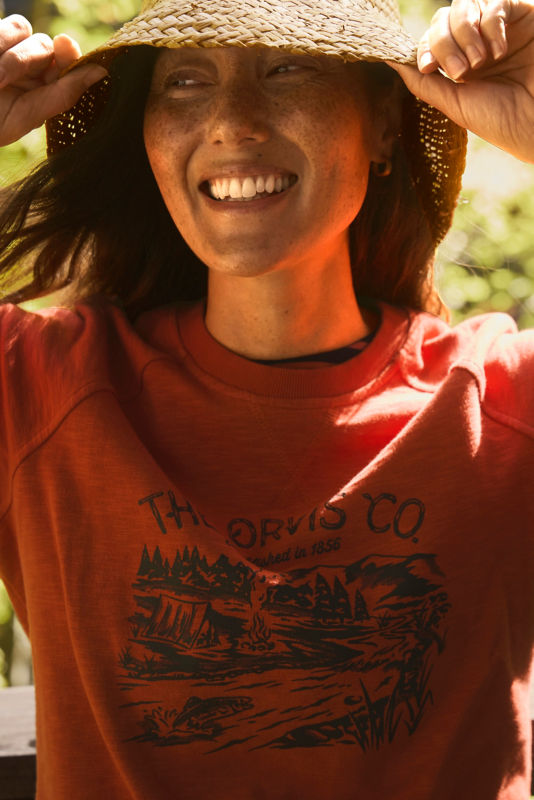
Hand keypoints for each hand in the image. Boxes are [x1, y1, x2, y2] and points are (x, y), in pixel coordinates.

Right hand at [0, 15, 106, 146]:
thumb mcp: (28, 114)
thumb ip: (64, 94)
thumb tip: (102, 72)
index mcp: (44, 85)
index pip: (66, 60)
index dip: (68, 54)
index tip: (65, 47)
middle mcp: (29, 65)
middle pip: (44, 44)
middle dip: (26, 59)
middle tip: (2, 81)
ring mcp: (7, 48)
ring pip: (22, 29)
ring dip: (7, 52)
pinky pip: (3, 26)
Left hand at [388, 0, 533, 162]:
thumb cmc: (501, 121)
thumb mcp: (454, 103)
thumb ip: (423, 82)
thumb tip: (390, 59)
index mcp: (460, 63)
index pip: (431, 38)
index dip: (424, 48)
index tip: (429, 68)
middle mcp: (478, 42)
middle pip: (442, 19)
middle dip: (443, 43)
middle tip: (461, 72)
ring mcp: (500, 26)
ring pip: (464, 6)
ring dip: (463, 34)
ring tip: (480, 63)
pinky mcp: (523, 14)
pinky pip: (495, 1)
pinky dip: (490, 24)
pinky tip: (499, 50)